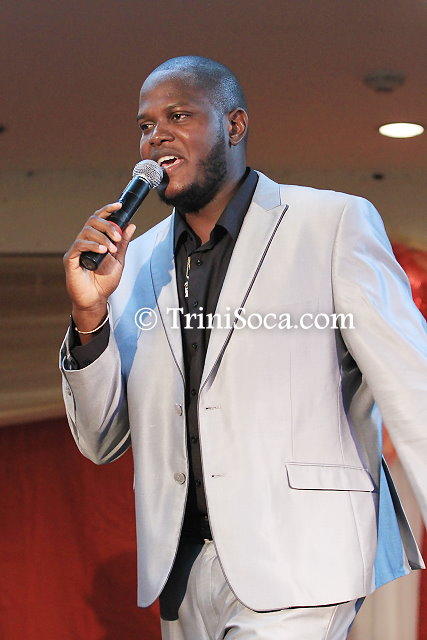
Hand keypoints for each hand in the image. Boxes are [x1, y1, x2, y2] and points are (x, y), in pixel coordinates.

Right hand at [63, 202, 135, 332]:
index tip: (119, 205)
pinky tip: (102, 251)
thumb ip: (123, 243)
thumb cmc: (104, 282)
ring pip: (87, 231)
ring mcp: (77, 249)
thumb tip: (130, 225)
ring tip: (111, 249)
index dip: (107, 210)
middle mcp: (84, 241)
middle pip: (92, 221)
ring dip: (102, 238)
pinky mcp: (70, 259)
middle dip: (107, 225)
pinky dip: (92, 245)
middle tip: (117, 237)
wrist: (96, 299)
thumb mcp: (118, 260)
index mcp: (95, 240)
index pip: (98, 219)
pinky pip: (79, 245)